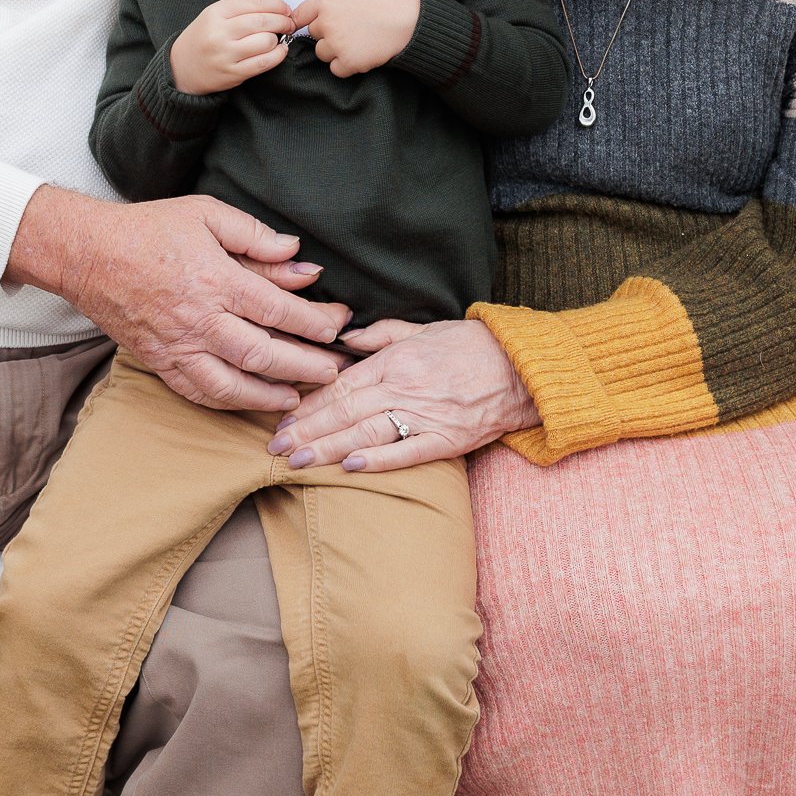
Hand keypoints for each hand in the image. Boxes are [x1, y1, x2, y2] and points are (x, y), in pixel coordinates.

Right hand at [6, 185, 349, 411]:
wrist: (88, 254)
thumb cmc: (150, 229)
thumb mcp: (206, 215)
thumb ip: (254, 236)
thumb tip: (298, 255)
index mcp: (215, 279)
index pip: (278, 309)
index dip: (314, 321)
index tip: (339, 325)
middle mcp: (199, 319)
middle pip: (264, 353)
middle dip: (305, 365)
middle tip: (335, 371)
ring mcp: (178, 346)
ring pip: (233, 383)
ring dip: (271, 394)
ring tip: (300, 397)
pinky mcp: (160, 362)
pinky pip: (199, 391)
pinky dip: (229, 401)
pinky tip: (250, 401)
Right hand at [170, 0, 294, 94]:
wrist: (182, 67)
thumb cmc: (204, 37)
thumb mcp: (214, 15)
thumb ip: (242, 9)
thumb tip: (278, 8)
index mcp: (216, 12)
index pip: (254, 2)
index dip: (276, 4)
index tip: (285, 8)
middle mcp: (220, 32)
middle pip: (263, 21)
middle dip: (283, 21)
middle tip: (289, 23)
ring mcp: (226, 54)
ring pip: (266, 41)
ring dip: (278, 39)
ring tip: (278, 38)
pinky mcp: (233, 73)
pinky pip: (264, 62)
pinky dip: (278, 55)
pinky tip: (279, 51)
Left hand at [266, 318, 536, 468]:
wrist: (520, 366)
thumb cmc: (469, 346)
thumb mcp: (421, 328)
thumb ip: (379, 335)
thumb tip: (343, 338)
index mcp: (395, 360)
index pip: (340, 385)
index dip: (308, 405)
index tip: (282, 420)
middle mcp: (405, 387)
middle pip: (344, 412)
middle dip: (306, 432)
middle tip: (275, 447)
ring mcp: (426, 415)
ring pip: (367, 433)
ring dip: (328, 448)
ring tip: (298, 462)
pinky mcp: (449, 439)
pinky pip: (408, 452)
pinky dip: (379, 459)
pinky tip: (351, 467)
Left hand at [288, 0, 419, 77]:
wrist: (409, 18)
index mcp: (325, 1)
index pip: (300, 15)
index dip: (308, 19)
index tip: (321, 22)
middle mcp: (327, 23)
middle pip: (314, 34)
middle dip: (327, 32)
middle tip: (350, 26)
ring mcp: (337, 44)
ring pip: (322, 53)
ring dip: (334, 50)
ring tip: (355, 39)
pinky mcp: (349, 62)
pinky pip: (336, 69)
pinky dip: (346, 65)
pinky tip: (360, 52)